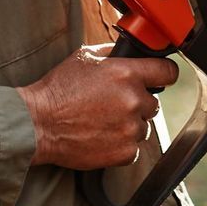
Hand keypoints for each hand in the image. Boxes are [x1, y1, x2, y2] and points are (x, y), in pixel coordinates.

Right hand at [18, 44, 177, 168]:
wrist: (39, 123)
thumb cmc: (58, 89)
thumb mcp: (85, 58)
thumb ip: (113, 54)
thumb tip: (130, 53)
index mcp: (127, 73)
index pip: (168, 72)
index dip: (165, 74)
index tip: (162, 78)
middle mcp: (133, 100)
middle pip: (153, 103)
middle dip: (138, 103)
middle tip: (113, 105)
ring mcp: (130, 128)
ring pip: (143, 127)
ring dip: (129, 125)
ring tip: (102, 122)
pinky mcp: (124, 152)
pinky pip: (133, 148)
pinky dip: (121, 145)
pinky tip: (101, 137)